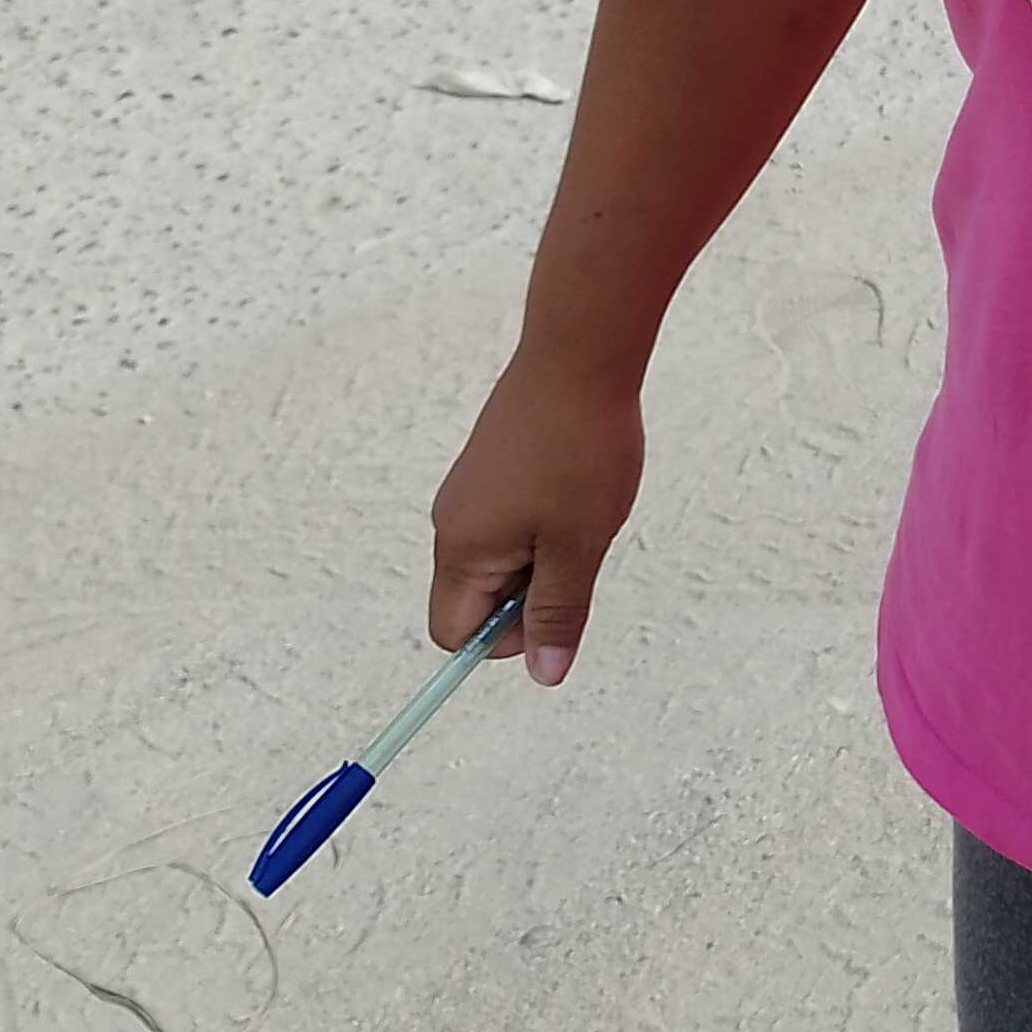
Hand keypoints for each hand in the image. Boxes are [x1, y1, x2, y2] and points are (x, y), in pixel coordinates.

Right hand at [428, 345, 646, 686]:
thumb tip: (543, 675)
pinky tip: (577, 484)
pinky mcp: (490, 467)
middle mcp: (451, 523)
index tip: (557, 600)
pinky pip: (510, 521)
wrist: (579, 356)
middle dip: (532, 592)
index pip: (454, 635)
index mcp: (461, 551)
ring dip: (545, 554)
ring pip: (502, 558)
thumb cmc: (579, 450)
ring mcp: (469, 492)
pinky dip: (545, 520)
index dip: (506, 640)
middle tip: (576, 546)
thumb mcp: (578, 547)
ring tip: (580, 510)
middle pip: (478, 599)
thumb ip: (558, 615)